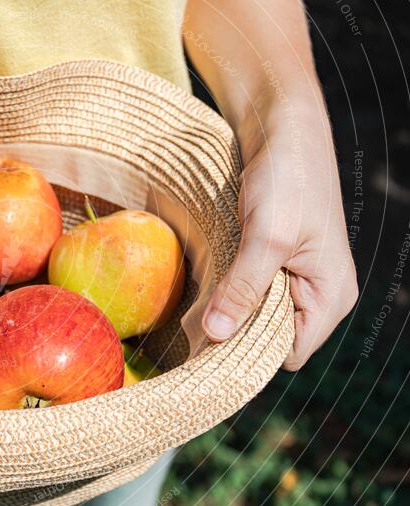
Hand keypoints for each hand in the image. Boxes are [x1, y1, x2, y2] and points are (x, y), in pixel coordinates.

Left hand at [202, 111, 357, 370]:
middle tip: (196, 319)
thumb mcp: (265, 237)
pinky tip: (209, 279)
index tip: (208, 343)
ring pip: (257, 315)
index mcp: (331, 296)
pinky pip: (250, 292)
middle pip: (270, 338)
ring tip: (202, 296)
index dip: (249, 351)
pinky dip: (228, 290)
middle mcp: (319, 295)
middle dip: (236, 330)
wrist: (283, 131)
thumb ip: (244, 288)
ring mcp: (297, 279)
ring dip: (229, 308)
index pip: (288, 353)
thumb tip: (217, 334)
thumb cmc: (286, 179)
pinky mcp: (276, 263)